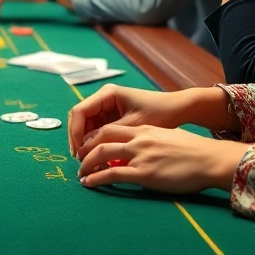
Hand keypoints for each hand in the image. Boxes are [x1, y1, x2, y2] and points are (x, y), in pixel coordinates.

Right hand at [68, 85, 212, 158]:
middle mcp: (104, 98)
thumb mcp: (134, 125)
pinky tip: (97, 156)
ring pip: (87, 125)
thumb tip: (87, 147)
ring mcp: (107, 107)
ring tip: (87, 160)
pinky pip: (97, 129)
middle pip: (80, 118)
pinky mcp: (113, 117)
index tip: (78, 151)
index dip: (75, 132)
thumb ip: (109, 134)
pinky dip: (95, 142)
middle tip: (79, 159)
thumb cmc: (160, 113)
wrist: (178, 109)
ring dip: (85, 142)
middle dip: (77, 138)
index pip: (79, 112)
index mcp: (107, 94)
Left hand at [76, 125, 248, 192]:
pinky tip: (88, 183)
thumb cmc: (196, 152)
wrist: (212, 160)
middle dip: (85, 148)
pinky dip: (96, 178)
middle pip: (101, 138)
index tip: (88, 147)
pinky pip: (112, 175)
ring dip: (86, 164)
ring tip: (80, 173)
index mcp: (145, 129)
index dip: (95, 138)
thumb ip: (151, 142)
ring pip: (101, 154)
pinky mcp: (144, 173)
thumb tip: (141, 151)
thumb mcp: (169, 138)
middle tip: (79, 159)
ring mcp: (140, 155)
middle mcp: (139, 139)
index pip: (111, 129)